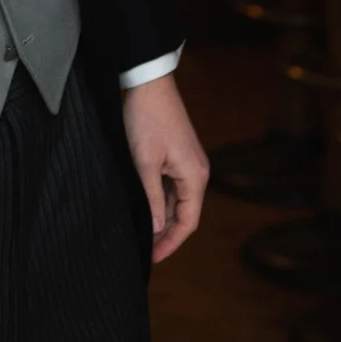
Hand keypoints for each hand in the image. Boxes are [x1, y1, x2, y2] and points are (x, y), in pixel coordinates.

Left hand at [122, 73, 207, 262]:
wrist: (147, 83)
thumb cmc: (146, 120)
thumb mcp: (144, 163)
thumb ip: (152, 199)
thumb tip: (157, 229)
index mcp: (195, 177)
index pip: (188, 222)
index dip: (171, 243)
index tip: (153, 258)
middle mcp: (197, 172)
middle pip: (185, 213)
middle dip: (166, 234)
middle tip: (145, 251)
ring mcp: (188, 162)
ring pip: (177, 200)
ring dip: (162, 217)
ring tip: (142, 234)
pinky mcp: (177, 154)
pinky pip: (172, 185)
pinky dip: (160, 200)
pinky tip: (145, 208)